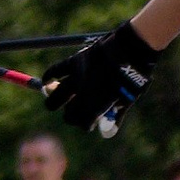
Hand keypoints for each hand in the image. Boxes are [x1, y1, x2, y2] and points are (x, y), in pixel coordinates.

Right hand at [40, 19, 160, 140]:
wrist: (131, 49)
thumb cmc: (133, 76)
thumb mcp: (129, 98)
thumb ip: (117, 115)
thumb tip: (108, 131)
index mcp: (97, 105)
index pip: (83, 123)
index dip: (86, 125)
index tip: (89, 124)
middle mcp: (84, 93)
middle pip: (69, 114)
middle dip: (71, 116)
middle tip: (73, 113)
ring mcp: (77, 77)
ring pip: (57, 96)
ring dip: (53, 102)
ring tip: (52, 104)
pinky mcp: (74, 62)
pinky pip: (55, 70)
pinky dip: (48, 76)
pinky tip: (46, 82)